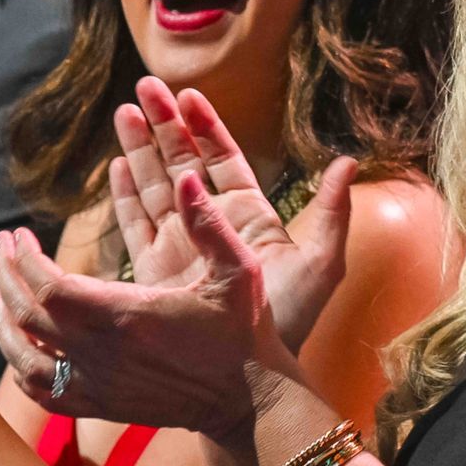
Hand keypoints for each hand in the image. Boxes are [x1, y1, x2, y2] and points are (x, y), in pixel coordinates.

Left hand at [0, 167, 288, 438]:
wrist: (248, 400)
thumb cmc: (243, 333)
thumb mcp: (238, 270)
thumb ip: (208, 224)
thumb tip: (184, 178)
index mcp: (127, 315)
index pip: (49, 286)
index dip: (25, 259)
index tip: (18, 234)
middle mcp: (102, 353)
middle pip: (27, 315)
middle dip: (6, 275)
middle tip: (1, 246)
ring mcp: (97, 385)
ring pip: (24, 357)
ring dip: (3, 322)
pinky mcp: (101, 406)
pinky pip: (42, 391)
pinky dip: (21, 365)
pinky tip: (20, 345)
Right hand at [110, 77, 355, 352]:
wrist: (249, 379)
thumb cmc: (289, 323)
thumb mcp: (320, 264)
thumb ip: (332, 212)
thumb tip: (349, 160)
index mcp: (251, 218)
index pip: (224, 160)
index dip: (207, 126)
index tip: (189, 94)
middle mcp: (213, 227)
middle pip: (183, 164)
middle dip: (164, 126)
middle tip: (145, 85)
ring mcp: (183, 249)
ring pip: (156, 188)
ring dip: (139, 150)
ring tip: (124, 111)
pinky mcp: (156, 275)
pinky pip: (136, 225)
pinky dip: (125, 196)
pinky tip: (115, 167)